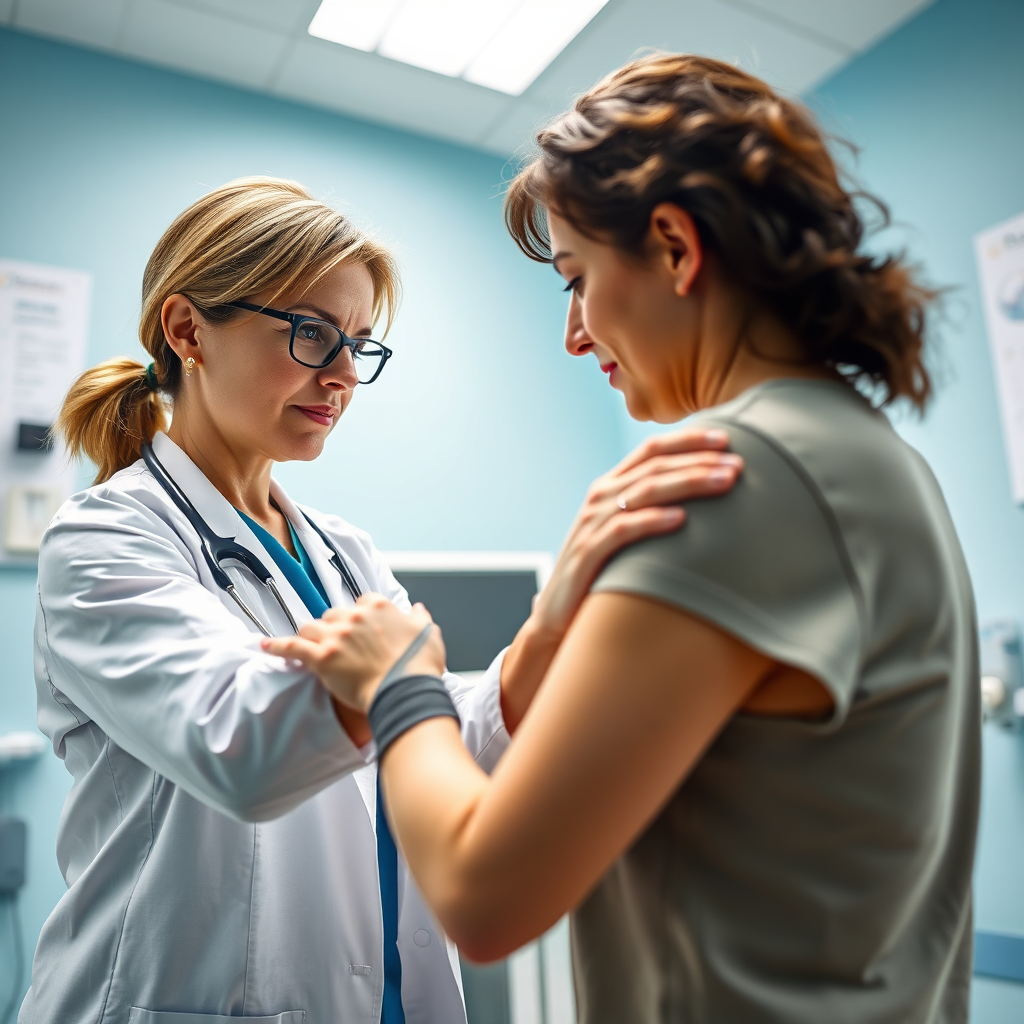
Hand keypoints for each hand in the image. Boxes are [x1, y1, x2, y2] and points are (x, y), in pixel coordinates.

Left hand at [261, 596, 446, 712]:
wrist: (406, 692)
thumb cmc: (419, 667)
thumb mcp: (429, 635)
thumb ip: (420, 619)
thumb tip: (417, 610)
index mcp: (379, 607)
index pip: (362, 602)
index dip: (359, 616)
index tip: (361, 627)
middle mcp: (355, 616)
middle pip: (333, 613)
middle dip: (334, 626)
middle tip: (339, 644)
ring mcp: (336, 636)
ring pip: (311, 626)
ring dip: (311, 635)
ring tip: (310, 646)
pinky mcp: (322, 658)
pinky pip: (292, 647)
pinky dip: (277, 645)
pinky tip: (265, 645)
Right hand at [500, 427, 741, 731]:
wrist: (558, 614)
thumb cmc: (604, 572)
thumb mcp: (627, 533)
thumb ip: (654, 510)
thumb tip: (708, 499)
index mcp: (611, 486)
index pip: (651, 449)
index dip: (688, 439)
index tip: (727, 438)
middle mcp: (600, 498)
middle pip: (654, 467)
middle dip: (699, 462)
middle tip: (738, 465)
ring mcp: (592, 524)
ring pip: (645, 492)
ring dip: (688, 483)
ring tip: (723, 482)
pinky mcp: (588, 554)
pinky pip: (623, 531)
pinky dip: (653, 521)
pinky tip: (681, 519)